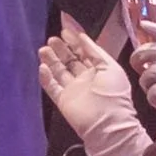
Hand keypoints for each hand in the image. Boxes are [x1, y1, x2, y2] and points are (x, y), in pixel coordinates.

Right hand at [36, 15, 135, 137]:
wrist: (107, 124)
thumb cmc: (113, 93)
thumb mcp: (110, 67)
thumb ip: (94, 51)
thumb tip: (81, 36)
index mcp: (99, 71)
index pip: (84, 53)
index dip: (74, 42)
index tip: (64, 31)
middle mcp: (84, 79)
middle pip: (69, 61)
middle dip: (61, 49)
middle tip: (52, 39)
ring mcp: (72, 90)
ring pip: (59, 72)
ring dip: (51, 60)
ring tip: (43, 49)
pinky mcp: (62, 100)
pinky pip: (51, 87)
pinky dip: (46, 78)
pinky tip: (42, 67)